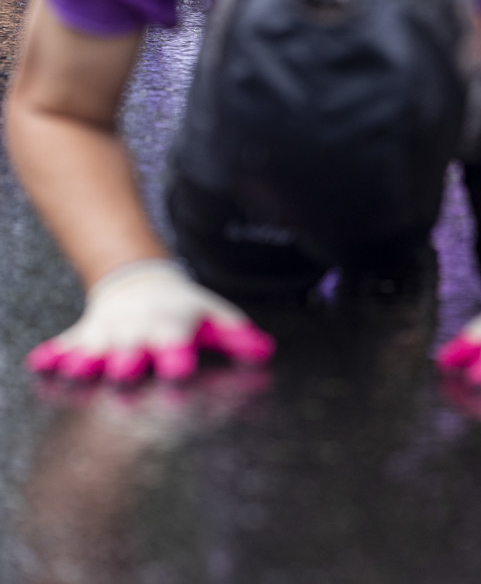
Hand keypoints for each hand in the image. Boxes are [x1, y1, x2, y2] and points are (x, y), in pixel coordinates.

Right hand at [26, 260, 275, 381]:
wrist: (140, 280)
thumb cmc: (183, 307)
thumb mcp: (214, 316)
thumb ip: (239, 337)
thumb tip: (266, 352)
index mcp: (171, 328)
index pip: (176, 343)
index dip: (178, 357)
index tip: (178, 369)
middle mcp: (136, 334)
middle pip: (130, 351)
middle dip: (127, 363)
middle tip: (124, 373)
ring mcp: (106, 336)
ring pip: (92, 351)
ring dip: (84, 362)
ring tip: (77, 371)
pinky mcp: (81, 339)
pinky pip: (62, 348)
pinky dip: (51, 356)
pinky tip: (40, 364)